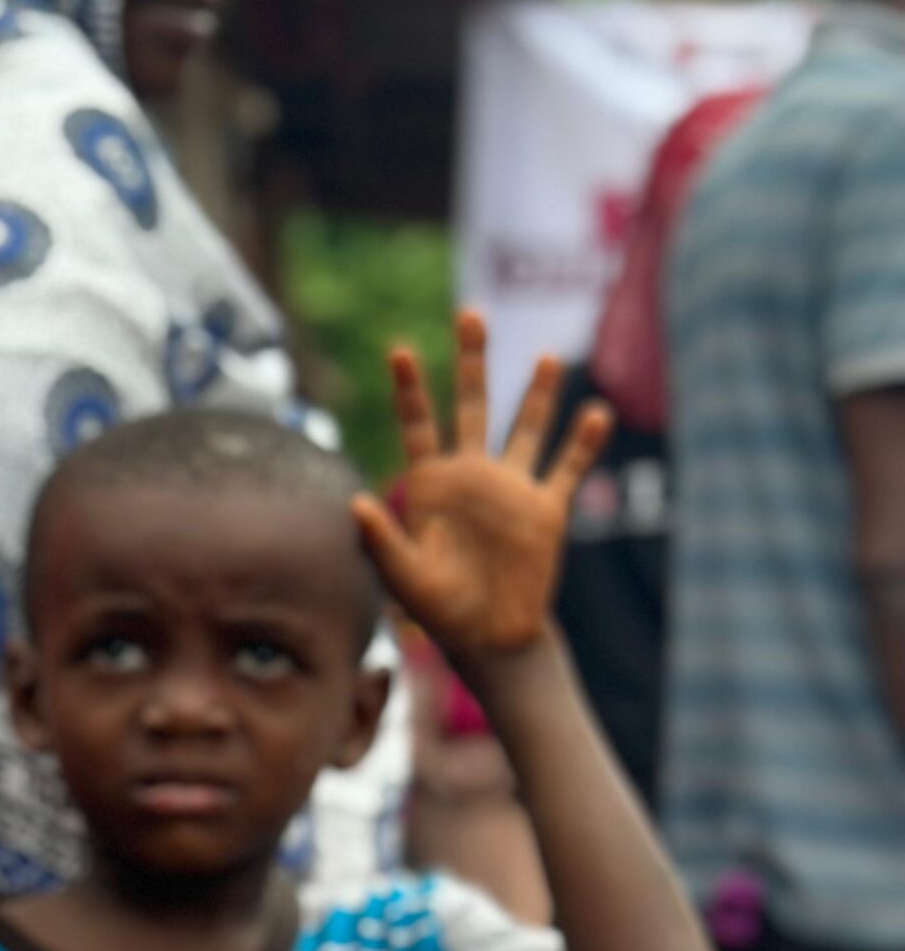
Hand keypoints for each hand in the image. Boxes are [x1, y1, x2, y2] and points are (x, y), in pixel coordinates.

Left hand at [352, 310, 611, 676]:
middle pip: (471, 406)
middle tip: (470, 313)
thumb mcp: (403, 576)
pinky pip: (568, 467)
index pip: (417, 425)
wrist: (488, 637)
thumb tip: (355, 503)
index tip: (398, 349)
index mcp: (431, 484)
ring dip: (536, 394)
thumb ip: (380, 540)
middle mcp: (472, 475)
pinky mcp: (546, 508)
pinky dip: (583, 442)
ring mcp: (511, 488)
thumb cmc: (439, 609)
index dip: (409, 389)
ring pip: (525, 427)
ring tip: (544, 356)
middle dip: (471, 362)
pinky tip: (595, 412)